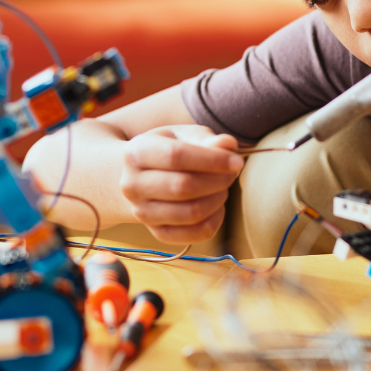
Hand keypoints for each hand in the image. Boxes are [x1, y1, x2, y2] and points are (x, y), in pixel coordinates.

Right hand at [119, 125, 243, 243]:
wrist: (141, 177)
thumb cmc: (168, 150)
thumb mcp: (183, 136)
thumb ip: (207, 139)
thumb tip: (229, 145)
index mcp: (137, 152)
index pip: (176, 156)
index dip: (212, 160)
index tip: (237, 162)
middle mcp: (132, 185)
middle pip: (183, 187)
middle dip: (218, 180)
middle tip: (232, 174)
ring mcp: (142, 212)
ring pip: (191, 213)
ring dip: (218, 200)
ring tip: (223, 187)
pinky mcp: (157, 232)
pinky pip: (194, 233)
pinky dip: (214, 221)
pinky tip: (218, 206)